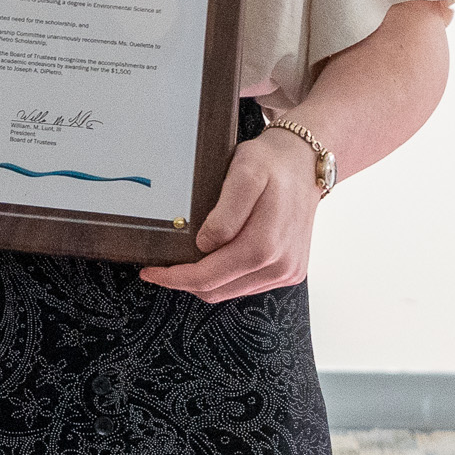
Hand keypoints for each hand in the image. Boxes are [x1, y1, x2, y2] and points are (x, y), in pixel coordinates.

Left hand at [138, 129, 320, 302]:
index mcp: (265, 246)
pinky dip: (226, 278)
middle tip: (160, 268)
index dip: (175, 278)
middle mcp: (280, 266)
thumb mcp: (244, 174)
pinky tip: (213, 259)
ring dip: (205, 282)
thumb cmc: (271, 164)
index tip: (151, 272)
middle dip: (185, 282)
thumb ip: (225, 214)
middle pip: (218, 291)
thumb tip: (205, 244)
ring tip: (185, 262)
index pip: (209, 277)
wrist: (304, 163)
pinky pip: (248, 285)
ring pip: (231, 292)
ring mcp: (287, 271)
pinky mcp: (290, 271)